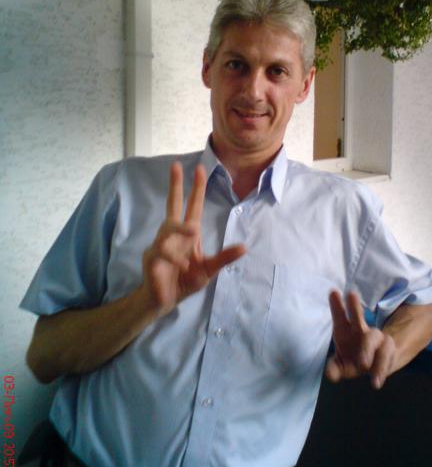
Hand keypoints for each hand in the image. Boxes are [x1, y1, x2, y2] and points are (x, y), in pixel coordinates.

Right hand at [140, 162, 245, 315]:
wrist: (164, 300)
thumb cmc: (185, 281)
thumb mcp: (209, 269)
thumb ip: (224, 258)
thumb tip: (245, 247)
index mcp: (188, 233)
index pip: (193, 206)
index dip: (196, 188)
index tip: (200, 168)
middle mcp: (174, 234)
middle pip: (173, 204)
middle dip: (175, 185)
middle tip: (176, 165)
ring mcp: (161, 244)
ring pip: (168, 227)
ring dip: (181, 228)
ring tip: (193, 231)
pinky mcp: (152, 256)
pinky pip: (162, 251)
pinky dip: (174, 258)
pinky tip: (183, 266)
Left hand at [325, 290, 396, 388]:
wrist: (376, 363)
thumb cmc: (353, 356)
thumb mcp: (341, 363)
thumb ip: (334, 368)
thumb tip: (330, 374)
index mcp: (347, 329)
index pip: (340, 315)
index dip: (336, 304)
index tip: (333, 291)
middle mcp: (361, 330)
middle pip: (358, 317)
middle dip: (354, 308)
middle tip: (351, 294)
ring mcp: (376, 340)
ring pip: (374, 338)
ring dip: (367, 349)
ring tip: (363, 364)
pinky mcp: (388, 352)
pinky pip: (385, 359)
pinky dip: (380, 370)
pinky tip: (376, 382)